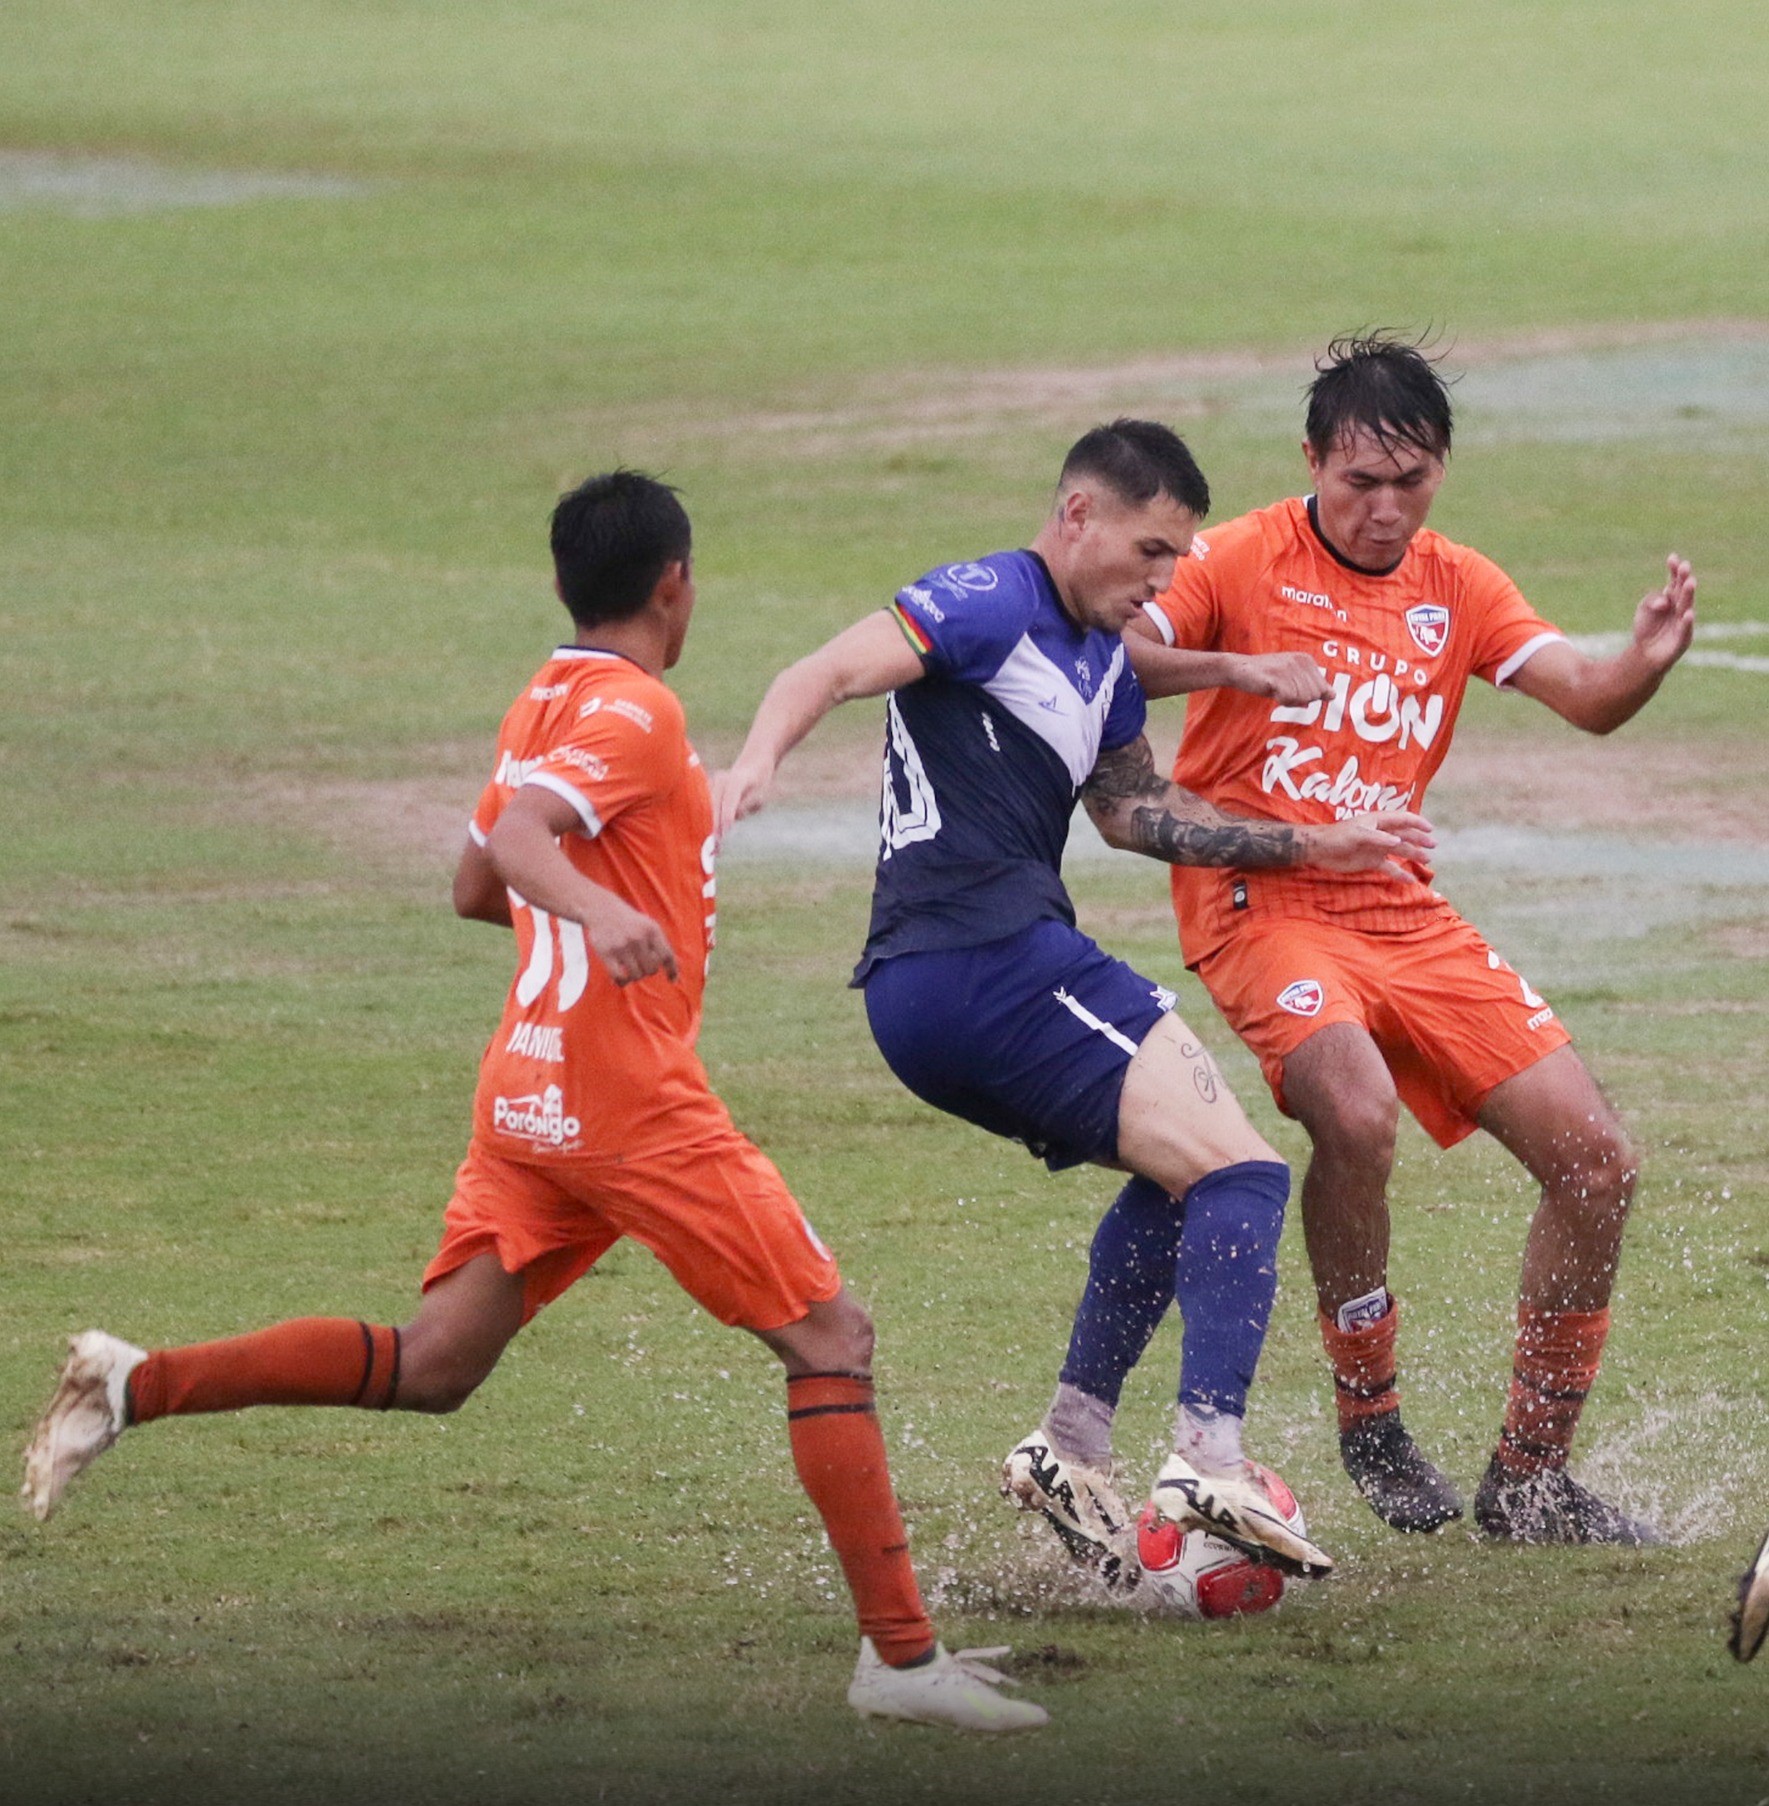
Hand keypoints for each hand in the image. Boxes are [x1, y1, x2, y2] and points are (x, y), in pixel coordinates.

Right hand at [580, 890, 677, 985]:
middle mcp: (638, 937)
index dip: (672, 970)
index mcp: (652, 930)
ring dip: (635, 976)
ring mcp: (622, 946)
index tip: (673, 980)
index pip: (667, 956)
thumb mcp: (648, 926)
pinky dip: (622, 982)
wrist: (602, 909)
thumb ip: (660, 945)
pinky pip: (619, 977)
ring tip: (631, 970)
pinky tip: (622, 979)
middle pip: (652, 969)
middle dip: (648, 970)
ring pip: (636, 975)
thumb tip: (675, 974)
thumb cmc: (629, 922)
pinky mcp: (607, 953)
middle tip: (641, 965)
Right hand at [711, 757, 775, 841]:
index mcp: (736, 779)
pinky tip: (709, 838)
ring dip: (709, 827)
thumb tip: (729, 820)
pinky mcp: (707, 790)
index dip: (727, 817)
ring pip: (708, 809)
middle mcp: (721, 780)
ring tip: (712, 848)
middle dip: (715, 828)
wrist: (753, 764)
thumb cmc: (759, 783)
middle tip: (716, 848)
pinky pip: (706, 809)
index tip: (725, 833)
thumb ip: (746, 806)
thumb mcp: (760, 796)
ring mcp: (712, 783)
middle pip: (714, 807)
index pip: (730, 801)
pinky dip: (708, 823)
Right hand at [1239, 652, 1330, 707]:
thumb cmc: (1267, 676)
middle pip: (1313, 695)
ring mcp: (1288, 668)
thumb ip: (1313, 685)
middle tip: (1282, 691)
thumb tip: (1333, 696)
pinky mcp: (1276, 677)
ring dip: (1288, 701)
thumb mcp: (1293, 678)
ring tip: (1276, 690)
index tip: (1290, 688)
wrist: (1239, 668)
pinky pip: (1288, 699)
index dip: (1306, 696)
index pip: (1321, 690)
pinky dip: (1280, 701)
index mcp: (1307, 660)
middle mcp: (1300, 662)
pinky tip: (1271, 691)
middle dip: (1299, 699)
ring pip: (1302, 699)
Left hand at [1302, 810, 1435, 881]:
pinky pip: (1389, 867)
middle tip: (1432, 846)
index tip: (1430, 828)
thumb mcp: (1358, 834)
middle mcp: (1381, 834)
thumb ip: (1378, 838)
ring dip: (1413, 855)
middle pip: (1404, 835)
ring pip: (1400, 851)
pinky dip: (1399, 873)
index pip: (1402, 819)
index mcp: (1378, 821)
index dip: (1416, 822)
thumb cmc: (1338, 836)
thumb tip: (1398, 842)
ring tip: (1427, 861)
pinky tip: (1410, 880)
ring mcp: (1377, 848)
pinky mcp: (1371, 862)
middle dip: (1419, 839)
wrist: (1320, 850)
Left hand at [1630, 553, 1695, 672]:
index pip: (1673, 582)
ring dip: (1688, 595)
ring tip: (1690, 582)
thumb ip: (1651, 601)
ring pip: (1686, 606)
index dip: (1674, 570)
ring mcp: (1683, 623)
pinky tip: (1687, 613)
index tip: (1672, 558)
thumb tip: (1664, 602)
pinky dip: (1686, 622)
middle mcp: (1680, 608)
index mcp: (1671, 599)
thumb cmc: (1647, 628)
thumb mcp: (1644, 609)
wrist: (1646, 654)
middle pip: (1682, 591)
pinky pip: (1685, 629)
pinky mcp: (1683, 639)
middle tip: (1685, 566)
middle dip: (1684, 579)